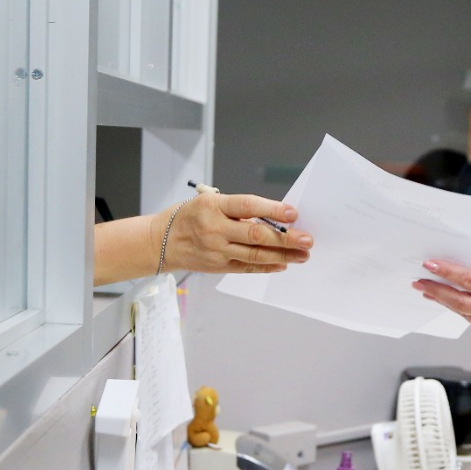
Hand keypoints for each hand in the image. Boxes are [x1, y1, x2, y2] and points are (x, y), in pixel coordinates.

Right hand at [157, 191, 310, 274]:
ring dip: (283, 255)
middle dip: (286, 238)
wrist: (163, 241)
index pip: (247, 205)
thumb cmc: (191, 216)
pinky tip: (283, 264)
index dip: (272, 209)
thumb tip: (275, 217)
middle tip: (307, 240)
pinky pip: (247, 267)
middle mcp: (214, 229)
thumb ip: (238, 209)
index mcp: (213, 206)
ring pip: (255, 254)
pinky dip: (267, 266)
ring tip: (302, 255)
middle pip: (256, 234)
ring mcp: (217, 250)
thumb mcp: (209, 202)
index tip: (293, 213)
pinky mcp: (219, 266)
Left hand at [412, 260, 470, 343]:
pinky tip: (458, 303)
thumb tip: (466, 274)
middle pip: (459, 302)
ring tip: (431, 291)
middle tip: (418, 282)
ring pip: (465, 314)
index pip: (469, 281)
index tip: (429, 265)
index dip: (447, 272)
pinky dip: (467, 312)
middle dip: (436, 291)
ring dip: (447, 302)